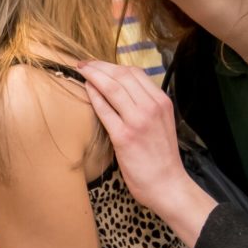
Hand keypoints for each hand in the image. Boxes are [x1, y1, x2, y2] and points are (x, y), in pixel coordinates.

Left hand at [76, 60, 214, 243]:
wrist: (167, 184)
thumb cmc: (161, 157)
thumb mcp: (161, 123)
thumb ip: (146, 106)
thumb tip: (123, 92)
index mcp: (162, 102)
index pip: (135, 73)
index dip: (113, 65)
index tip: (98, 64)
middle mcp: (152, 107)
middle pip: (122, 75)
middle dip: (99, 66)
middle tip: (83, 63)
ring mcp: (138, 120)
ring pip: (112, 87)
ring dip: (93, 75)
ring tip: (79, 70)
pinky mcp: (124, 136)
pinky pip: (104, 109)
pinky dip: (93, 96)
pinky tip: (85, 89)